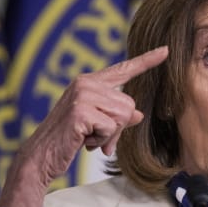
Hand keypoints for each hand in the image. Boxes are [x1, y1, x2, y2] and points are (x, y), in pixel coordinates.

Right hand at [0, 46, 168, 206]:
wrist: (41, 156)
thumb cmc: (67, 140)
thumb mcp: (97, 125)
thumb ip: (117, 116)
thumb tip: (138, 114)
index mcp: (89, 82)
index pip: (123, 70)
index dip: (146, 61)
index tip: (166, 51)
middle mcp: (86, 83)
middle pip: (129, 104)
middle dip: (118, 128)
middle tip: (96, 137)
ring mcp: (82, 95)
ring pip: (122, 116)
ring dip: (109, 135)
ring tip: (87, 137)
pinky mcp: (81, 111)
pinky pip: (111, 127)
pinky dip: (101, 140)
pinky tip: (83, 141)